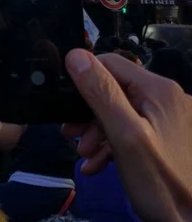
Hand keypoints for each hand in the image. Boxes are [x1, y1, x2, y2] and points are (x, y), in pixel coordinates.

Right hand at [63, 50, 191, 219]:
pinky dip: (114, 144)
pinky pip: (134, 130)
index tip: (67, 106)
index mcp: (160, 90)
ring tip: (85, 155)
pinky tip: (98, 164)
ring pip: (121, 112)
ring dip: (97, 132)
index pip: (111, 63)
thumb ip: (101, 93)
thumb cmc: (160, 182)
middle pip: (115, 90)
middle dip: (89, 114)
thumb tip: (75, 55)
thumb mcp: (124, 135)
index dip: (84, 79)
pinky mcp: (168, 138)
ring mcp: (170, 119)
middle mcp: (168, 98)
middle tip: (72, 137)